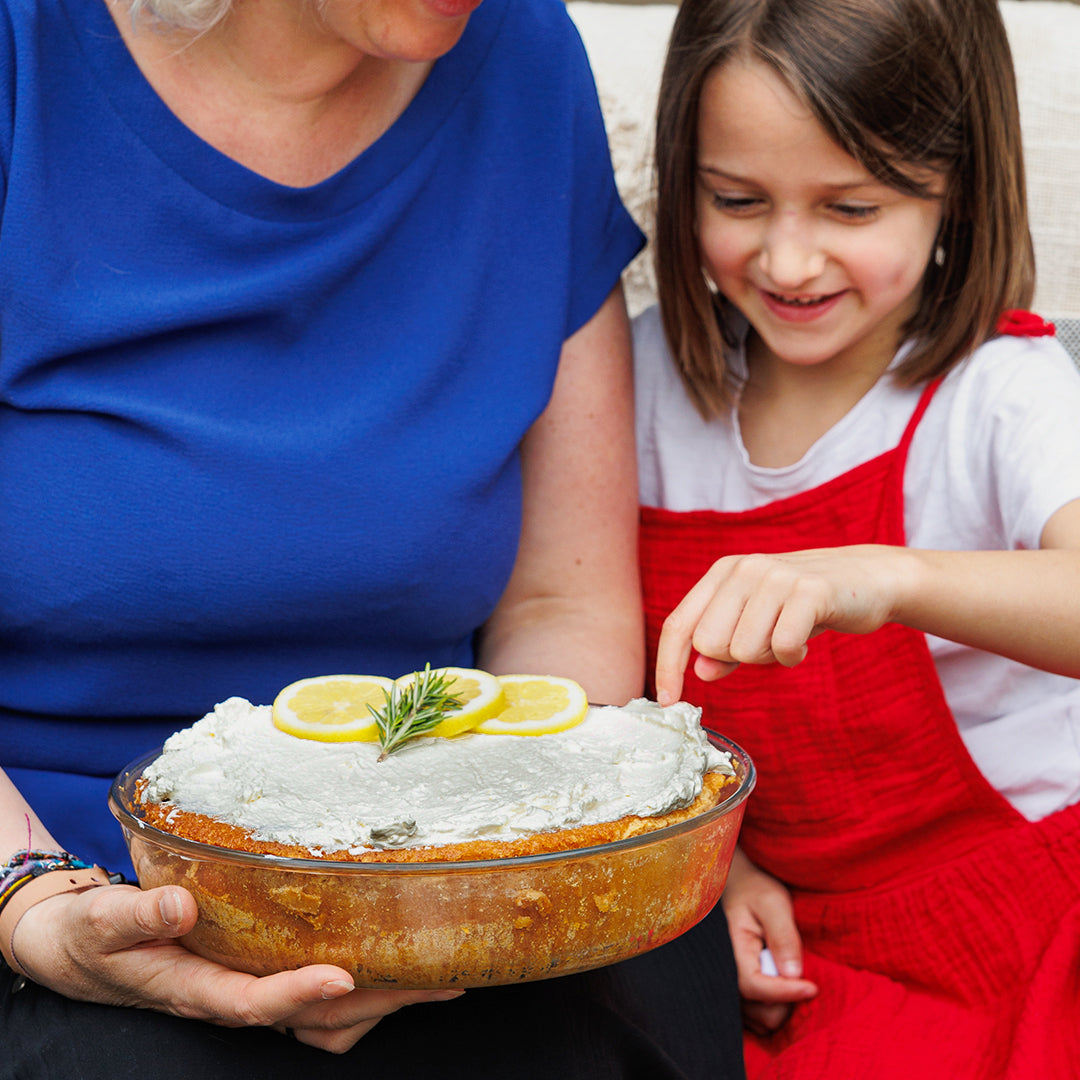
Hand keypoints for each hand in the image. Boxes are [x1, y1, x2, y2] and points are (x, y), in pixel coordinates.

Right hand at [11, 882, 462, 1052]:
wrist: (86, 948)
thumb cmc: (94, 937)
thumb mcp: (102, 923)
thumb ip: (137, 916)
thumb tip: (179, 906)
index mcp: (196, 991)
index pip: (255, 1002)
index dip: (300, 992)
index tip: (343, 974)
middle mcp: (234, 997)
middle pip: (315, 1015)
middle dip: (378, 1001)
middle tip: (439, 976)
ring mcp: (253, 988)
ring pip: (327, 1018)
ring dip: (381, 1002)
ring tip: (437, 974)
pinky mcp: (262, 974)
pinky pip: (320, 999)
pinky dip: (361, 988)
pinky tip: (391, 961)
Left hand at [656, 545, 909, 701]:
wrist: (869, 579)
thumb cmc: (805, 605)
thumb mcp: (758, 622)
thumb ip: (725, 646)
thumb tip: (700, 671)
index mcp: (723, 573)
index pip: (679, 624)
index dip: (668, 665)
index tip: (667, 700)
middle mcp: (743, 569)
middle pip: (709, 643)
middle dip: (736, 658)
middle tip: (767, 642)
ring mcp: (775, 577)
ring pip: (743, 649)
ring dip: (768, 656)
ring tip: (790, 634)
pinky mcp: (808, 591)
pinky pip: (782, 647)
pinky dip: (793, 656)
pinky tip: (807, 638)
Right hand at [722, 850, 816, 1034]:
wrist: (740, 886)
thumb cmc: (756, 889)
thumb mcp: (773, 902)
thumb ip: (783, 935)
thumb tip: (793, 973)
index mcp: (729, 949)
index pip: (755, 986)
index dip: (786, 992)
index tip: (813, 987)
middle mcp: (724, 973)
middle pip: (761, 1011)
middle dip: (787, 1000)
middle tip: (804, 976)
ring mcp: (730, 985)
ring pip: (762, 1020)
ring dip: (783, 1006)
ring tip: (793, 977)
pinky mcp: (738, 991)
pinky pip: (759, 1018)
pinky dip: (775, 1009)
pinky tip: (785, 984)